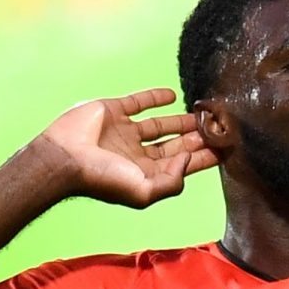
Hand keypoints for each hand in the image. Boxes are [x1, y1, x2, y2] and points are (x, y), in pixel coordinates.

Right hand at [38, 88, 216, 208]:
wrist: (65, 157)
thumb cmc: (102, 180)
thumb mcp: (144, 192)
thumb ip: (172, 182)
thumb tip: (188, 162)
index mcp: (146, 174)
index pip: (182, 166)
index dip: (203, 158)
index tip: (224, 148)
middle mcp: (137, 154)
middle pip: (175, 146)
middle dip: (196, 139)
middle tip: (219, 128)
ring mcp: (125, 132)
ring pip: (160, 125)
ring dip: (181, 121)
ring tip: (201, 115)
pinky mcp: (114, 111)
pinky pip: (139, 102)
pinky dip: (155, 98)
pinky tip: (173, 96)